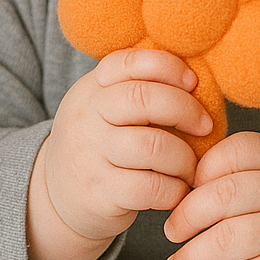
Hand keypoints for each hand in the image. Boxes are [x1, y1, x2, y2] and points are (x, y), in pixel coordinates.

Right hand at [27, 48, 211, 259]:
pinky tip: (178, 189)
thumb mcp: (104, 108)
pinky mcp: (99, 194)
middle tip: (205, 125)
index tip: (192, 82)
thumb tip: (197, 81)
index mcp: (92, 88)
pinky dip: (174, 189)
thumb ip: (138, 89)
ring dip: (184, 157)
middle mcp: (86, 117)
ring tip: (191, 166)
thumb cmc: (99, 144)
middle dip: (184, 109)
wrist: (54, 198)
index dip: (167, 66)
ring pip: (151, 146)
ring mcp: (90, 156)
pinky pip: (150, 187)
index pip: (128, 62)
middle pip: (141, 98)